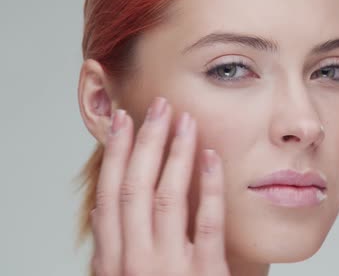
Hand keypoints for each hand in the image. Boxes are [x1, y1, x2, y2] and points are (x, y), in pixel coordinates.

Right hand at [90, 97, 230, 275]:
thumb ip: (111, 250)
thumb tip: (101, 213)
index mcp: (113, 262)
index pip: (109, 195)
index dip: (116, 153)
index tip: (124, 119)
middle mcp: (136, 262)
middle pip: (136, 188)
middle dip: (146, 141)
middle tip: (160, 106)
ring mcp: (170, 268)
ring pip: (168, 198)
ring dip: (176, 153)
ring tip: (185, 121)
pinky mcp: (205, 273)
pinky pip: (209, 223)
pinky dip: (210, 187)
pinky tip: (211, 158)